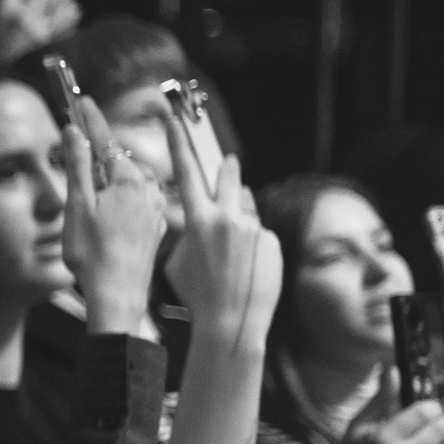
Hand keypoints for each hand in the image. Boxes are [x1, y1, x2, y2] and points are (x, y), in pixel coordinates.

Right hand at [59, 117, 167, 336]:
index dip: (90, 120)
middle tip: (79, 167)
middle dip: (99, 161)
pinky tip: (110, 224)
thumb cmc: (94, 256)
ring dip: (112, 186)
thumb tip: (74, 132)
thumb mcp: (77, 207)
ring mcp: (156, 210)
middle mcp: (148, 191)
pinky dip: (124, 205)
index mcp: (127, 181)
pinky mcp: (157, 228)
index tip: (82, 102)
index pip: (105, 142)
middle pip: (119, 163)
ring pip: (131, 185)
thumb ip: (78, 166)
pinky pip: (140, 205)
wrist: (119, 296)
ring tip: (92, 209)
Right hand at [161, 107, 278, 348]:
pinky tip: (245, 269)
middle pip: (228, 179)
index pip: (185, 173)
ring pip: (245, 210)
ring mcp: (253, 229)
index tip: (173, 122)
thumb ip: (188, 234)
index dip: (177, 144)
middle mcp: (229, 218)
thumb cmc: (196, 295)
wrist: (232, 321)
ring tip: (231, 247)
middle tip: (228, 161)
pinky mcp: (270, 242)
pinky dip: (251, 247)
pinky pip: (258, 235)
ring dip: (238, 218)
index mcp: (199, 220)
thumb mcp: (177, 261)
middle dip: (226, 169)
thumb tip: (199, 224)